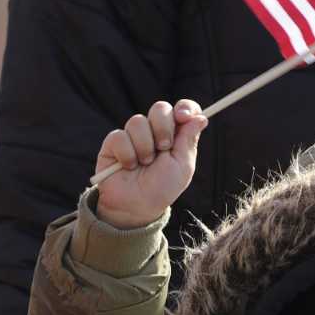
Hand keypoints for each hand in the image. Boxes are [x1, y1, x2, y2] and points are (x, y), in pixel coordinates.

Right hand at [92, 100, 206, 229]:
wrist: (135, 206)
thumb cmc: (161, 189)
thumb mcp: (182, 167)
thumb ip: (189, 140)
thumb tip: (201, 117)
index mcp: (175, 135)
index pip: (182, 109)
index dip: (184, 107)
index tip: (184, 116)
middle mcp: (154, 131)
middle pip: (160, 108)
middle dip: (163, 128)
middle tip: (163, 149)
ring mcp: (133, 135)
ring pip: (138, 121)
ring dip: (144, 147)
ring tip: (143, 164)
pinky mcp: (113, 143)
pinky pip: (120, 136)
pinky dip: (127, 154)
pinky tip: (128, 166)